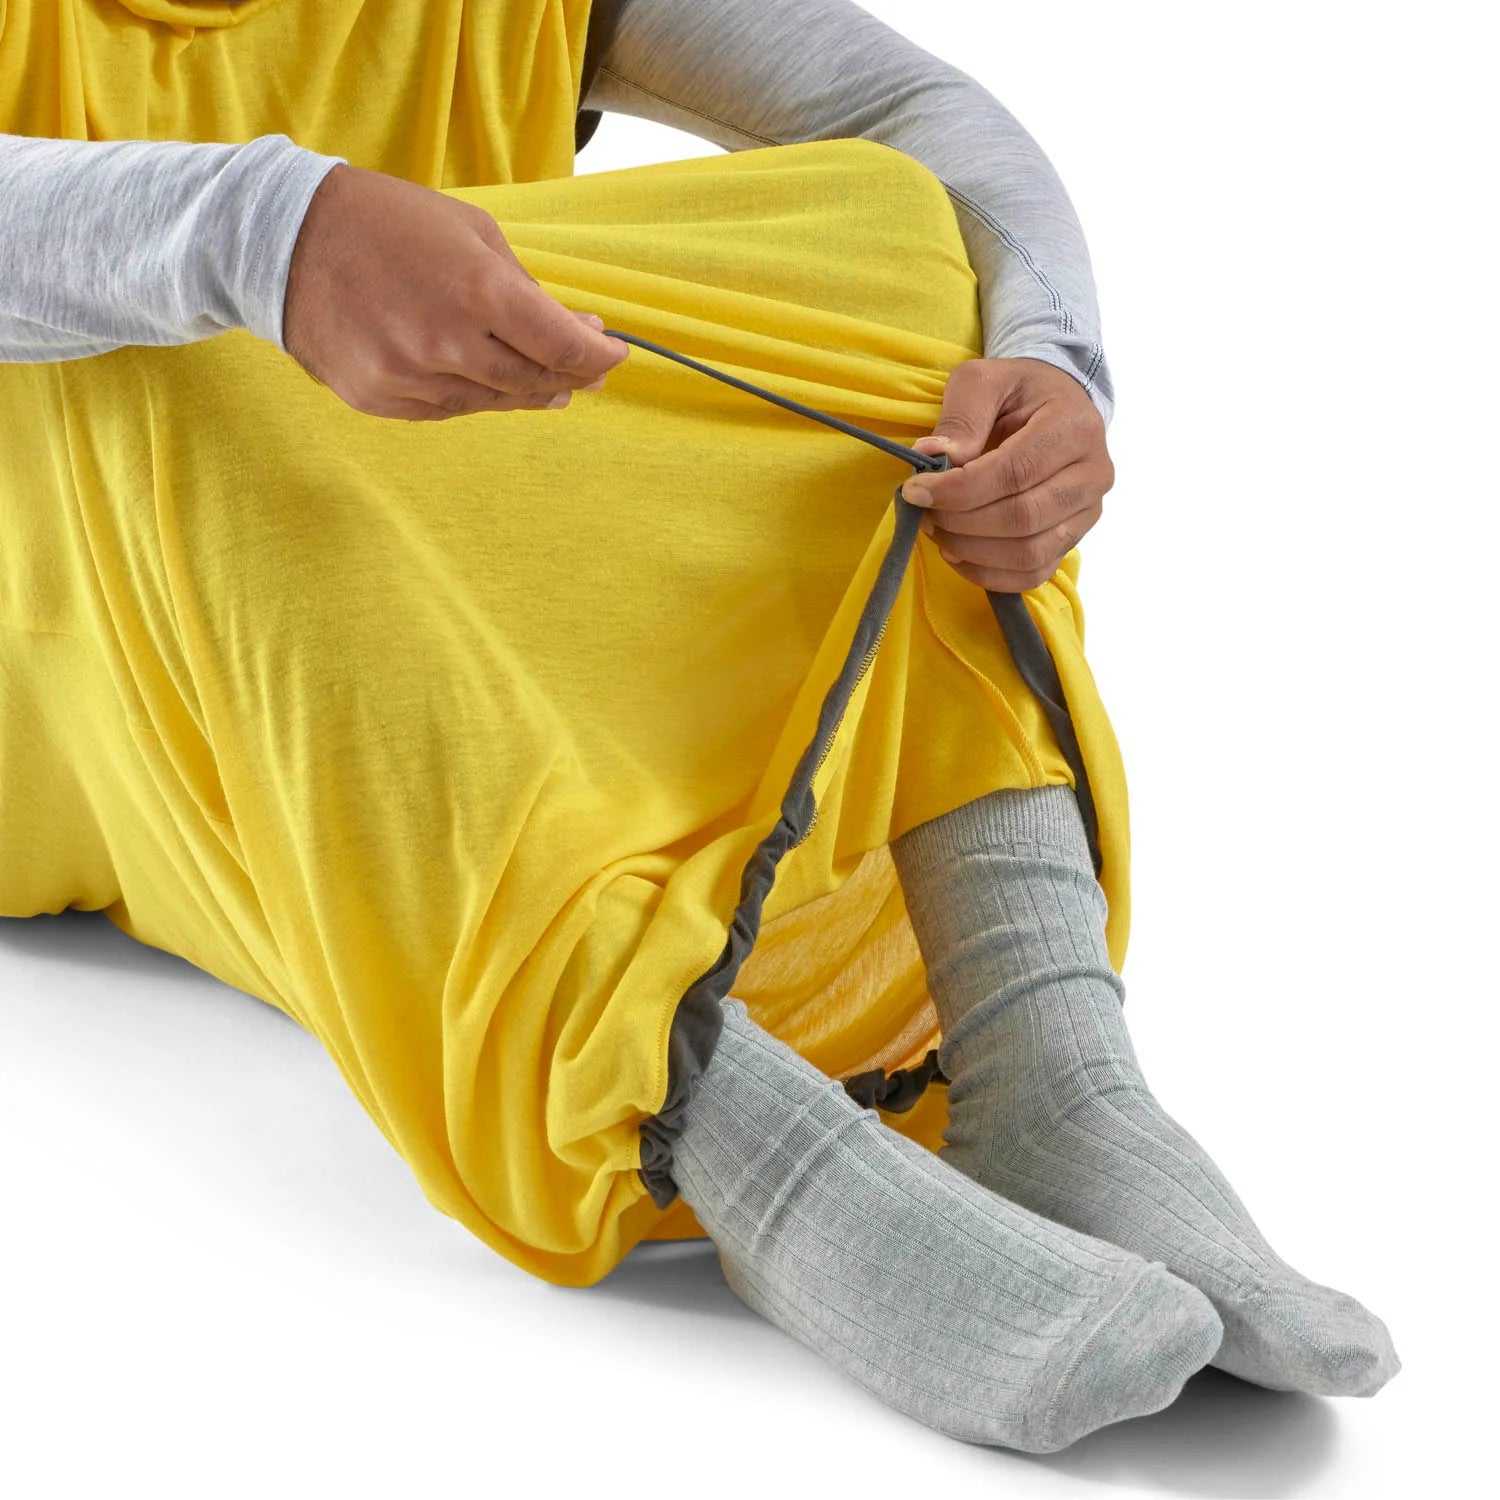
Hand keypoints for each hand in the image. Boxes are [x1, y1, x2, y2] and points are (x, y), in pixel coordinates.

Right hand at [282, 163, 628, 420]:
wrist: (281, 239)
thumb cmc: (385, 222)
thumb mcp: (469, 230)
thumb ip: (524, 287)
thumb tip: (576, 329)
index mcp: (478, 291)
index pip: (561, 345)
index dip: (597, 356)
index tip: (614, 354)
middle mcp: (447, 343)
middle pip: (533, 381)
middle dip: (569, 376)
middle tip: (587, 371)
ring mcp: (410, 378)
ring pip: (492, 402)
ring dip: (525, 391)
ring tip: (544, 381)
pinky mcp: (381, 399)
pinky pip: (447, 410)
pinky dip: (474, 397)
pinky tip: (483, 381)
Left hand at [900, 357, 1113, 592]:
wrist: (1055, 405)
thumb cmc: (1018, 391)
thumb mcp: (985, 380)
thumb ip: (962, 415)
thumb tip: (934, 456)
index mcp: (1075, 427)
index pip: (1015, 472)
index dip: (959, 490)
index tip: (916, 490)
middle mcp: (1093, 473)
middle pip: (1021, 518)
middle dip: (961, 522)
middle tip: (923, 512)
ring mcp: (1088, 511)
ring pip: (1028, 553)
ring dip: (971, 551)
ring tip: (938, 530)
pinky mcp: (1074, 539)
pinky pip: (1032, 574)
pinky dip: (988, 574)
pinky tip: (958, 553)